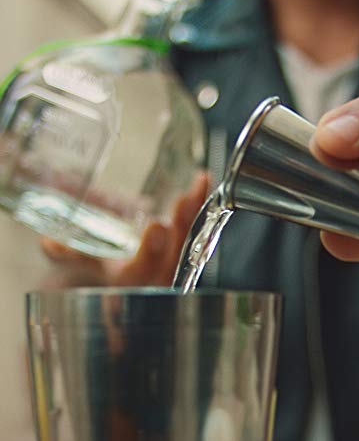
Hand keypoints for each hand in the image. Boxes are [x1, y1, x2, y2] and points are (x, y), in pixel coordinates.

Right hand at [40, 171, 209, 287]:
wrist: (116, 281)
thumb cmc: (97, 273)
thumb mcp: (80, 265)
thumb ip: (68, 255)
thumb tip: (51, 244)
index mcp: (129, 282)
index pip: (142, 272)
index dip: (150, 252)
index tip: (156, 226)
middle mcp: (155, 275)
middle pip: (174, 254)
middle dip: (181, 227)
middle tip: (184, 199)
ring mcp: (171, 261)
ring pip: (190, 240)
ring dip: (196, 213)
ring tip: (199, 183)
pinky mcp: (182, 247)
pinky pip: (197, 227)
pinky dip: (201, 206)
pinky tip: (203, 181)